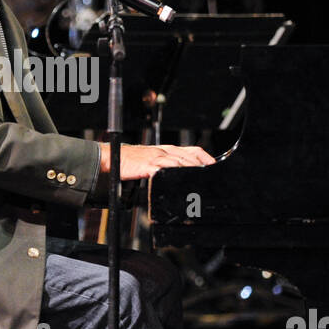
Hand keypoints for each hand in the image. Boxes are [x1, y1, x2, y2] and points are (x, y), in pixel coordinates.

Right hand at [98, 143, 214, 179]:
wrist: (114, 157)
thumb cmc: (132, 160)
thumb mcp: (153, 159)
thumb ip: (167, 164)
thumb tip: (182, 173)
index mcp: (168, 149)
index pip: (194, 151)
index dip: (207, 159)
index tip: (215, 167)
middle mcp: (164, 151)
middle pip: (189, 158)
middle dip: (202, 167)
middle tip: (211, 176)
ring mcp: (156, 157)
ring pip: (179, 162)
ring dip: (191, 170)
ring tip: (200, 178)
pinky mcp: (147, 165)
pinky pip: (163, 169)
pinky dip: (173, 173)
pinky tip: (179, 179)